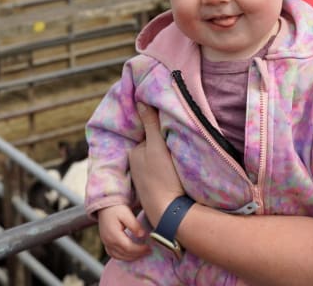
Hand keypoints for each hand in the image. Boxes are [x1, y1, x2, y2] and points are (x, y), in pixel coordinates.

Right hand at [98, 205, 148, 261]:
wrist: (105, 207)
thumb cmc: (117, 209)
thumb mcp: (126, 214)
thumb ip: (134, 225)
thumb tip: (142, 235)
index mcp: (114, 234)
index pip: (128, 247)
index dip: (139, 250)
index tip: (149, 248)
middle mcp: (108, 241)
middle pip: (124, 254)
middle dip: (138, 254)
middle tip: (148, 251)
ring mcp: (106, 243)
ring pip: (119, 257)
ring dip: (131, 257)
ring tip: (142, 253)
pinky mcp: (106, 243)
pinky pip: (114, 255)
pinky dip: (123, 257)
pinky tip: (131, 254)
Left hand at [129, 103, 184, 224]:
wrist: (169, 212)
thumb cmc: (162, 177)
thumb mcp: (157, 146)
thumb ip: (150, 123)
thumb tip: (140, 100)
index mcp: (134, 152)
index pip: (151, 135)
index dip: (163, 134)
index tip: (174, 135)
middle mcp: (135, 166)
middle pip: (153, 149)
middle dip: (164, 147)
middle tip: (179, 150)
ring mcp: (144, 179)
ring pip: (157, 162)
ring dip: (167, 161)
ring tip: (179, 164)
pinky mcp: (153, 191)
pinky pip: (161, 175)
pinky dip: (167, 174)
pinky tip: (176, 177)